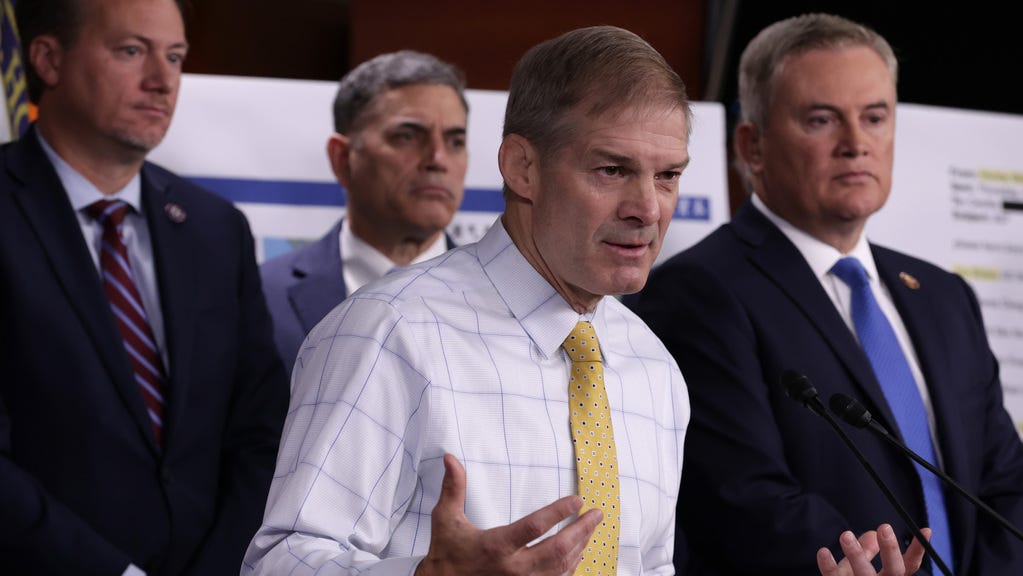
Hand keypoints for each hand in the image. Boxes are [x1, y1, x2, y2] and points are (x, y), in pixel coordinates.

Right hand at [415, 454, 601, 575]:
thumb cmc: (446, 553)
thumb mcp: (445, 519)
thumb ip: (453, 487)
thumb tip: (450, 458)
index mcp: (496, 546)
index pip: (534, 527)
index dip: (558, 513)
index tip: (577, 500)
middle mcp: (513, 569)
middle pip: (557, 550)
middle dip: (582, 530)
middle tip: (597, 514)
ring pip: (561, 567)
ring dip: (580, 546)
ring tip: (591, 528)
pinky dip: (571, 566)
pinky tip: (578, 552)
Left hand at [817, 523, 928, 575]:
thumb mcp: (859, 569)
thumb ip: (866, 552)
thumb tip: (872, 532)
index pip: (909, 566)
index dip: (918, 550)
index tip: (925, 530)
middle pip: (894, 571)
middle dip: (891, 550)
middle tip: (884, 527)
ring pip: (865, 575)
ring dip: (856, 555)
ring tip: (846, 535)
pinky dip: (829, 566)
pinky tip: (823, 552)